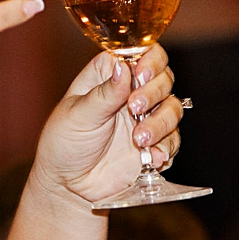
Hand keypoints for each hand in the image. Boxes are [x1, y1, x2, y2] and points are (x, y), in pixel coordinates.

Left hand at [31, 42, 179, 211]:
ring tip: (140, 140)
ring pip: (173, 109)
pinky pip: (173, 141)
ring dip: (161, 123)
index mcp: (111, 75)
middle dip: (154, 93)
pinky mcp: (154, 145)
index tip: (141, 75)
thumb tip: (122, 66)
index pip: (143, 53)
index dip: (149, 61)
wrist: (69, 186)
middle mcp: (132, 93)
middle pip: (164, 78)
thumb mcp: (78, 115)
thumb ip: (104, 92)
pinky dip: (166, 147)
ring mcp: (146, 119)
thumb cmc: (65, 144)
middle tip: (135, 109)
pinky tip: (152, 158)